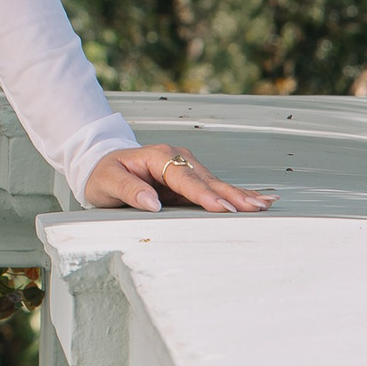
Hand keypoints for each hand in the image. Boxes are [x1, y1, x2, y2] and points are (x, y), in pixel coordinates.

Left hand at [81, 144, 272, 215]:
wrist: (101, 165)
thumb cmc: (103, 174)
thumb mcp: (107, 182)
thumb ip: (128, 190)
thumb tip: (152, 202)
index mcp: (159, 156)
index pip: (185, 178)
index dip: (204, 195)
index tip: (222, 208)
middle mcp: (178, 159)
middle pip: (208, 180)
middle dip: (233, 195)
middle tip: (256, 207)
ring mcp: (186, 169)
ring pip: (216, 185)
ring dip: (240, 195)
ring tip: (264, 204)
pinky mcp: (189, 181)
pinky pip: (213, 189)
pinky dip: (235, 195)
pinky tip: (256, 200)